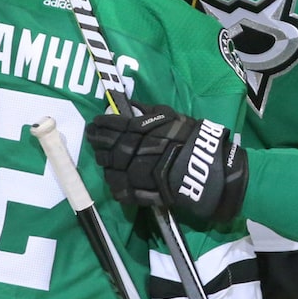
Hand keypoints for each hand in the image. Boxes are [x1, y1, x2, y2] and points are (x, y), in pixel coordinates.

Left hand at [86, 102, 247, 222]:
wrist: (205, 168)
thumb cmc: (190, 137)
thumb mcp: (170, 116)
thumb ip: (147, 111)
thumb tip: (130, 106)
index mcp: (140, 130)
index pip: (113, 126)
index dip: (101, 124)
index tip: (94, 123)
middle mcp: (134, 151)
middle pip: (108, 147)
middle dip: (97, 141)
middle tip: (92, 138)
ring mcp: (135, 174)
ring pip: (110, 168)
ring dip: (103, 162)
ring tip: (101, 156)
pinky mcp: (140, 193)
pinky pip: (120, 189)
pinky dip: (114, 182)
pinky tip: (113, 176)